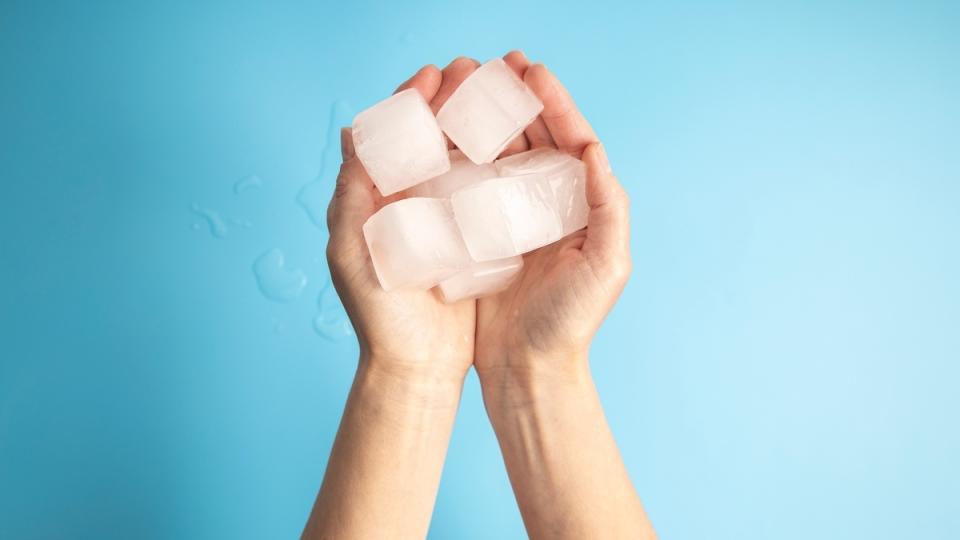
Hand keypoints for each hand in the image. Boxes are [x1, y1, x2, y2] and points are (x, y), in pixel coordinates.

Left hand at [326, 62, 485, 383]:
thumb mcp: (350, 252)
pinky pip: (489, 194)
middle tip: (475, 73)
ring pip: (465, 159)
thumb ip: (350, 193)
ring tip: (502, 96)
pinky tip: (519, 146)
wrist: (416, 368)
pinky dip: (502, 166)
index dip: (412, 101)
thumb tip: (350, 133)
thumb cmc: (379, 316)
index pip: (395, 136)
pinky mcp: (477, 241)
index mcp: (380, 200)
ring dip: (481, 125)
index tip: (433, 75)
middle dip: (453, 101)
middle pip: (434, 138)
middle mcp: (415, 204)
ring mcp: (448, 221)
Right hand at [474, 52, 631, 378]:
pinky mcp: (480, 237)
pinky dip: (459, 159)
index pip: (571, 140)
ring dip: (485, 121)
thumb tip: (596, 150)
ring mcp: (512, 220)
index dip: (554, 102)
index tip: (532, 71)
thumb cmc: (571, 323)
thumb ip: (610, 208)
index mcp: (582, 206)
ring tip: (467, 90)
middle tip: (495, 67)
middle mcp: (549, 206)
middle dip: (516, 100)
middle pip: (534, 139)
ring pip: (500, 157)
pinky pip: (470, 188)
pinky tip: (443, 137)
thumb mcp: (607, 266)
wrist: (528, 369)